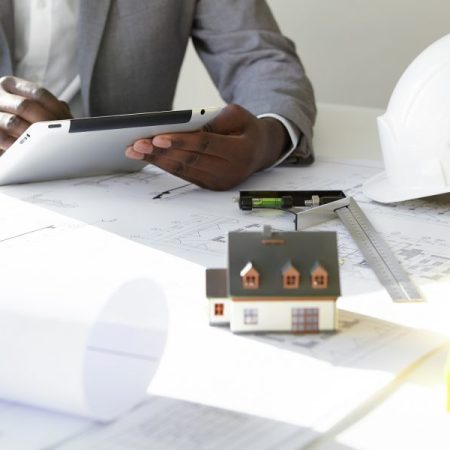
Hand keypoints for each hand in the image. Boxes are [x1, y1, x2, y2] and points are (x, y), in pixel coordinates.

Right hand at [0, 76, 71, 150]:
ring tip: (47, 145)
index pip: (38, 93)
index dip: (56, 108)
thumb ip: (53, 109)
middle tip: (60, 137)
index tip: (69, 123)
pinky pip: (2, 138)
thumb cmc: (24, 121)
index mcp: (11, 85)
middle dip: (46, 123)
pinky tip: (30, 151)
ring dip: (33, 136)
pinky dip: (19, 146)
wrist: (6, 133)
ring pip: (13, 122)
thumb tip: (76, 122)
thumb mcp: (37, 111)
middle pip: (26, 106)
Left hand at [126, 104, 289, 189]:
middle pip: (190, 160)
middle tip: (137, 144)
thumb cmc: (247, 128)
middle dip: (160, 152)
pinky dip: (166, 165)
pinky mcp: (211, 185)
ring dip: (157, 160)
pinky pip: (185, 175)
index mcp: (240, 151)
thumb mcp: (237, 114)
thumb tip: (183, 127)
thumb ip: (213, 120)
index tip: (157, 137)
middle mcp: (230, 170)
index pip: (205, 145)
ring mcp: (220, 181)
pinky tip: (150, 157)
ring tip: (136, 150)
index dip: (180, 141)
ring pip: (184, 170)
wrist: (261, 150)